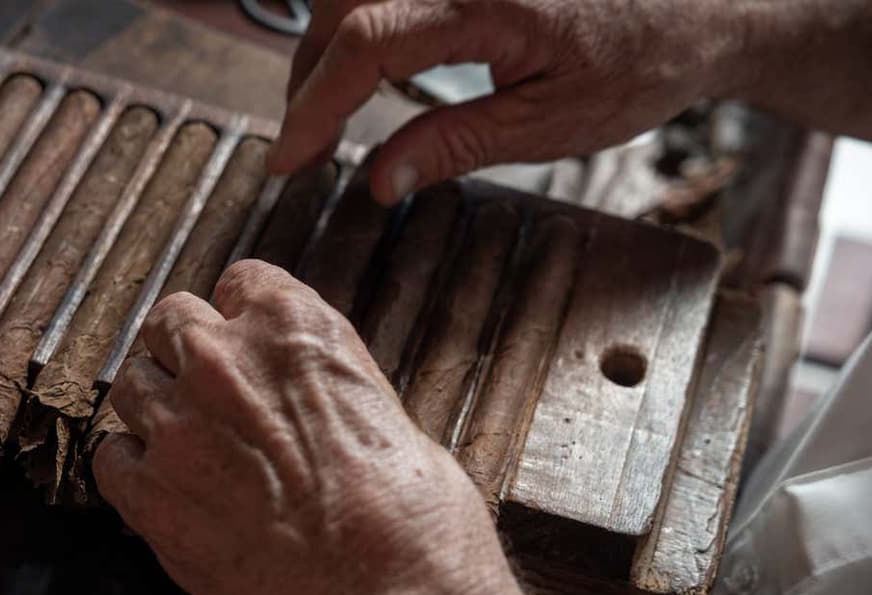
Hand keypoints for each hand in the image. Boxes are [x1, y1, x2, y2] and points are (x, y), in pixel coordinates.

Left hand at [93, 259, 513, 594]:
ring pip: (131, 384)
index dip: (242, 319)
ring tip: (188, 449)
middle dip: (186, 353)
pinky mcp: (151, 497)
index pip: (240, 283)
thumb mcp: (392, 419)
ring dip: (155, 408)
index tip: (246, 344)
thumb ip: (332, 391)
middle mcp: (224, 361)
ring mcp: (178, 428)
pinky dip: (131, 471)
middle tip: (209, 396)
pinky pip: (110, 460)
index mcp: (294, 326)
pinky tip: (165, 493)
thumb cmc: (415, 523)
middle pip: (169, 322)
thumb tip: (321, 409)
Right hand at [267, 0, 745, 203]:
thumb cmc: (641, 64)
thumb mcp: (549, 126)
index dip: (315, 106)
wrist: (703, 6)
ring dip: (326, 44)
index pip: (367, 44)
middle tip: (306, 143)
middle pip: (343, 3)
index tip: (289, 159)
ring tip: (326, 107)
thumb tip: (380, 179)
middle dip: (309, 77)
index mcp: (489, 7)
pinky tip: (364, 61)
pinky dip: (358, 20)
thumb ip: (455, 145)